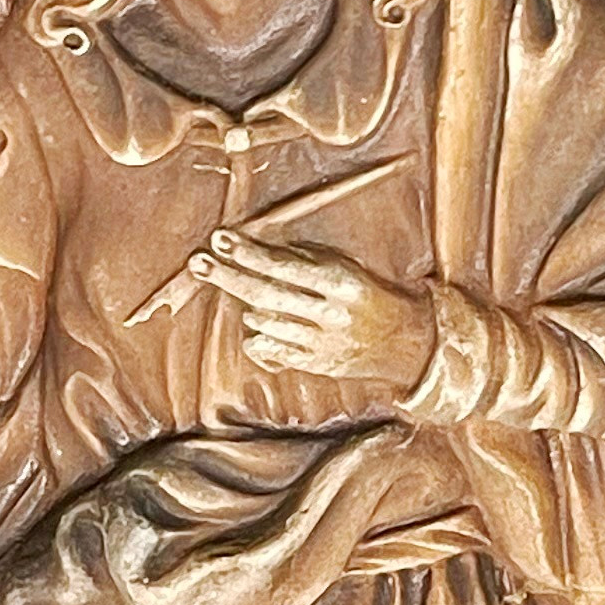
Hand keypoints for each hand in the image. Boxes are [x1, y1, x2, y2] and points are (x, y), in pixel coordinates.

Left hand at [192, 228, 436, 388]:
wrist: (406, 343)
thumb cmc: (369, 295)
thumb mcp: (345, 267)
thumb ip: (303, 259)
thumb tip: (255, 247)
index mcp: (341, 283)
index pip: (283, 266)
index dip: (248, 253)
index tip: (220, 239)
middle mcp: (330, 315)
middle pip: (265, 295)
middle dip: (227, 277)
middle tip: (198, 263)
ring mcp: (322, 345)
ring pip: (264, 323)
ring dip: (249, 307)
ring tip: (249, 294)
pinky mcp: (316, 366)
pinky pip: (271, 351)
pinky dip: (259, 336)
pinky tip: (260, 326)